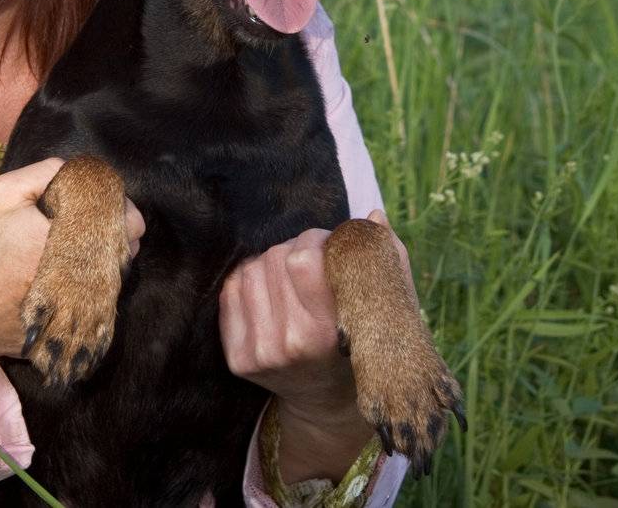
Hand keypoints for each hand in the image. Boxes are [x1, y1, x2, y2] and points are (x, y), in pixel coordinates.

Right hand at [0, 157, 144, 390]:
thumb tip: (76, 170)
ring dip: (104, 261)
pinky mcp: (69, 331)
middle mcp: (80, 277)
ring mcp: (76, 309)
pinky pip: (94, 303)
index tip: (108, 204)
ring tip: (78, 247)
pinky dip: (88, 287)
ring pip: (114, 279)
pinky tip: (67, 275)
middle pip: (126, 254)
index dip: (122, 211)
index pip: (126, 224)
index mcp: (67, 238)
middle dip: (116, 235)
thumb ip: (43, 173)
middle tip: (94, 224)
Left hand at [219, 210, 411, 478]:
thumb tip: (372, 215)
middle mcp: (291, 345)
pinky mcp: (238, 359)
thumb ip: (387, 259)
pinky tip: (270, 292)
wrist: (328, 401)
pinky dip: (249, 281)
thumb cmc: (363, 343)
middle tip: (310, 261)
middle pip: (274, 260)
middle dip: (295, 250)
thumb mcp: (387, 306)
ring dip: (271, 264)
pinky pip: (230, 292)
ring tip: (291, 277)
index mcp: (330, 331)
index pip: (302, 260)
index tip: (328, 246)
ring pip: (250, 271)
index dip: (315, 241)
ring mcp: (261, 354)